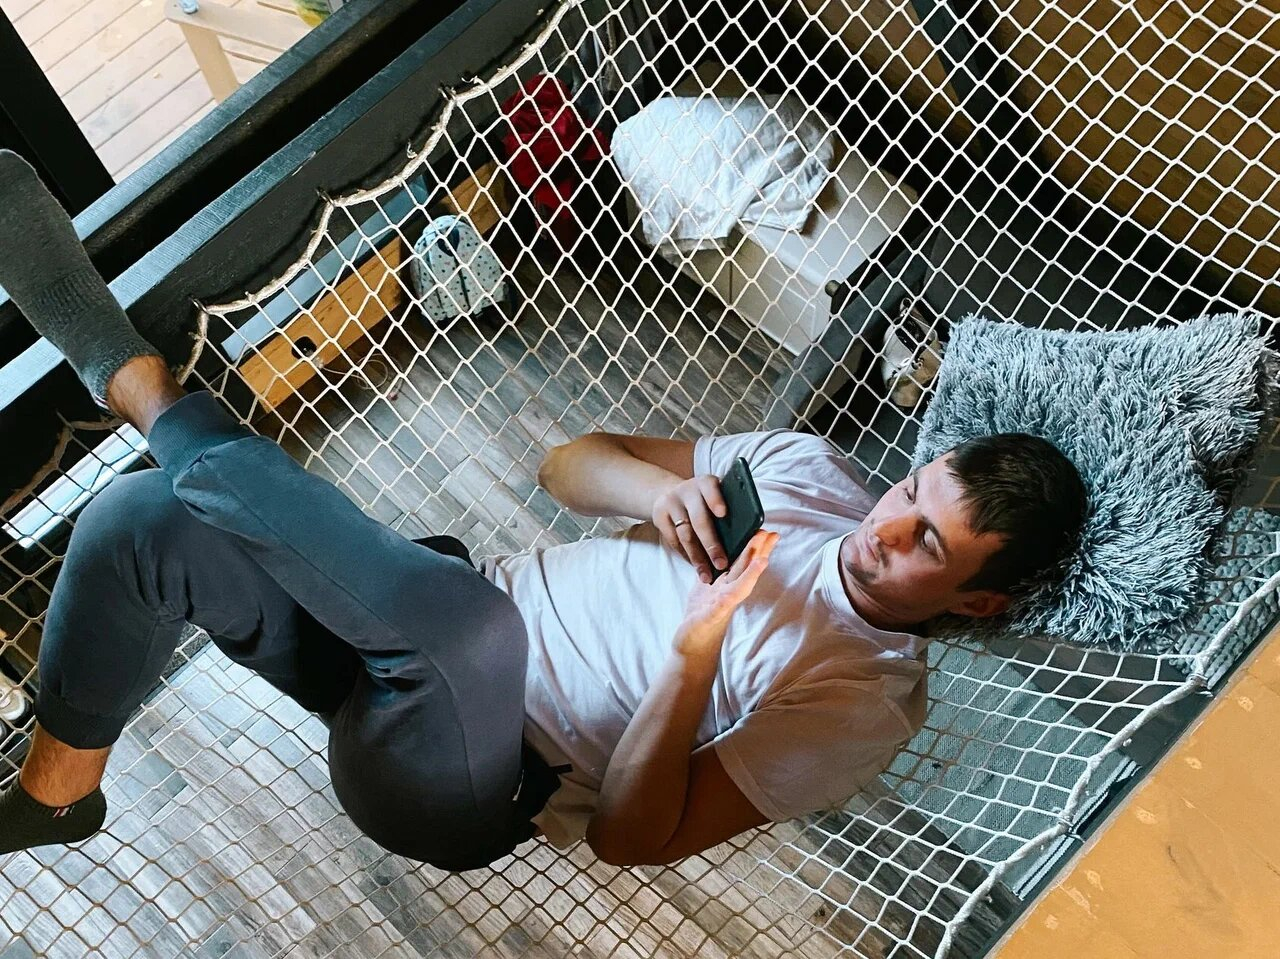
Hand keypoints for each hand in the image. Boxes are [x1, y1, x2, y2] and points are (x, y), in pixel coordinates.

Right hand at [653, 474, 728, 583]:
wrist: (671, 493)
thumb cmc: (705, 499)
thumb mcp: (716, 495)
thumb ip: (730, 507)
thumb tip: (752, 535)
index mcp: (706, 483)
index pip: (710, 488)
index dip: (716, 500)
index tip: (723, 514)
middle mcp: (687, 491)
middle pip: (699, 519)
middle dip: (711, 544)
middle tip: (721, 564)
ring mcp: (671, 503)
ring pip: (685, 534)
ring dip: (697, 558)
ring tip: (707, 575)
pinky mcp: (659, 516)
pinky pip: (673, 541)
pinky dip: (685, 556)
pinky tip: (695, 566)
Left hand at [676, 530, 778, 651]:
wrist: (690, 647)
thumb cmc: (700, 617)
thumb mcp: (704, 589)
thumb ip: (712, 573)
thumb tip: (715, 554)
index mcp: (725, 585)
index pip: (742, 563)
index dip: (755, 548)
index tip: (766, 532)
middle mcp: (728, 593)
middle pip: (745, 569)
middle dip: (759, 551)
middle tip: (771, 533)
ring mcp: (722, 604)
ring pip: (740, 582)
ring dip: (753, 567)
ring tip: (764, 551)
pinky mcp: (712, 614)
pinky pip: (728, 598)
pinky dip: (738, 587)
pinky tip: (742, 584)